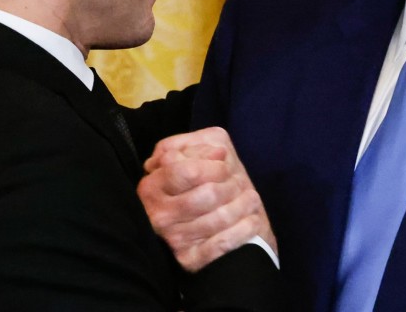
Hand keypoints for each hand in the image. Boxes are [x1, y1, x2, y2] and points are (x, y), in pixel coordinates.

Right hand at [137, 127, 276, 271]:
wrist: (217, 223)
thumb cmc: (208, 182)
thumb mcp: (200, 154)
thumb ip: (199, 146)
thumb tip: (217, 154)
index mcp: (153, 184)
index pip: (186, 171)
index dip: (212, 166)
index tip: (225, 165)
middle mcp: (158, 214)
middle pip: (207, 195)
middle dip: (231, 186)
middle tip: (239, 184)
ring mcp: (173, 238)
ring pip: (219, 218)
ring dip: (243, 205)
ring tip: (250, 199)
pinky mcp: (190, 259)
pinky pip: (222, 244)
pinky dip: (243, 229)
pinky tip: (252, 220)